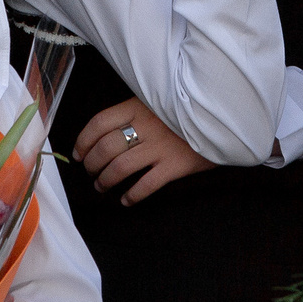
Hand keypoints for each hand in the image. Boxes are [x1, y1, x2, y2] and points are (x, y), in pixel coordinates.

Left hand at [74, 99, 216, 202]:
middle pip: (105, 148)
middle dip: (91, 164)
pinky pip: (146, 185)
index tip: (77, 153)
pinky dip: (132, 196)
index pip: (99, 123)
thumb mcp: (159, 101)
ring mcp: (160, 147)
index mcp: (138, 107)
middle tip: (90, 172)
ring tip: (101, 186)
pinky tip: (126, 200)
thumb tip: (106, 133)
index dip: (83, 141)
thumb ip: (135, 112)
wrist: (225, 116)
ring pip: (120, 168)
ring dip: (105, 180)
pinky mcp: (176, 166)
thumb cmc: (189, 109)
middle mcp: (146, 126)